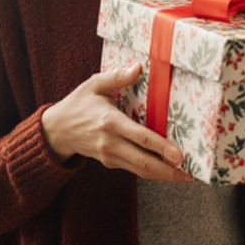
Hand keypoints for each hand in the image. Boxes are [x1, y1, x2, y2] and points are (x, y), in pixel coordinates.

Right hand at [41, 63, 192, 181]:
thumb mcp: (94, 85)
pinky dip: (151, 172)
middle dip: (168, 171)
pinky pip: (134, 169)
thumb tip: (138, 68)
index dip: (162, 148)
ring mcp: (109, 156)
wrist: (56, 130)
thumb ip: (116, 77)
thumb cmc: (78, 104)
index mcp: (110, 122)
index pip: (141, 138)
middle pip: (144, 162)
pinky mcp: (109, 162)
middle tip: (188, 174)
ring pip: (140, 170)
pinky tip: (167, 170)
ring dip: (163, 175)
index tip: (179, 156)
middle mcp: (110, 143)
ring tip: (184, 176)